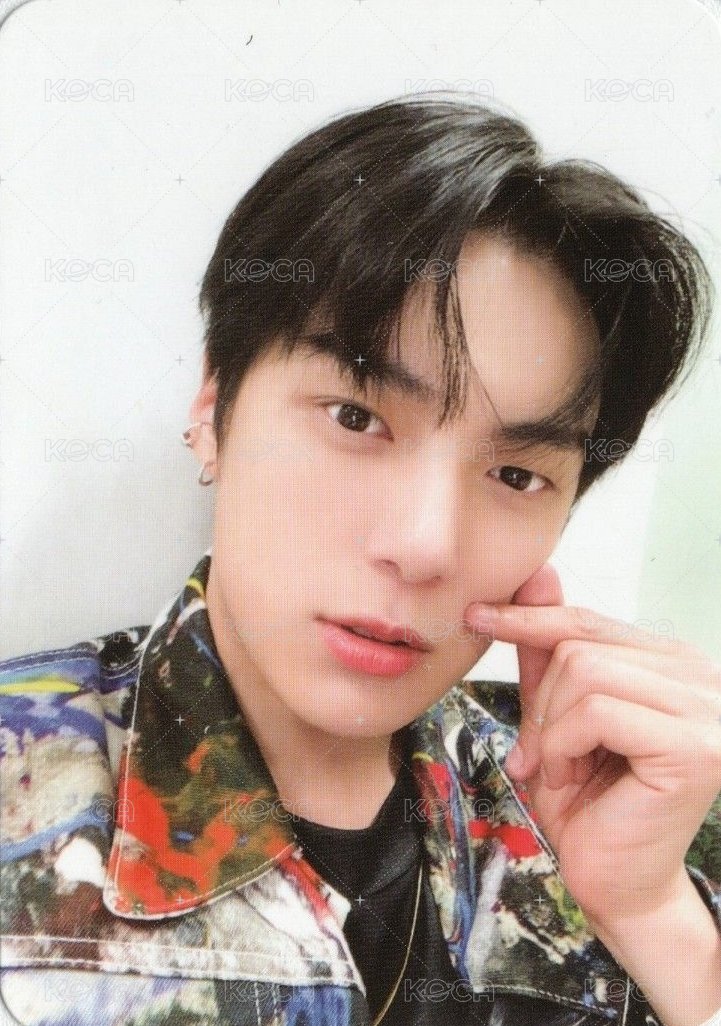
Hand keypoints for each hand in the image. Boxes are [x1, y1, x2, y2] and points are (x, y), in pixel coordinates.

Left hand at [463, 564, 720, 930]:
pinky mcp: (696, 746)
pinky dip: (563, 746)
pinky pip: (596, 712)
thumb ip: (548, 651)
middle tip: (540, 753)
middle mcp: (701, 676)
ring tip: (561, 768)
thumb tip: (538, 575)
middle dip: (542, 702)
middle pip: (581, 645)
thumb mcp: (554, 714)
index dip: (531, 619)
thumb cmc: (588, 802)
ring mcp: (706, 709)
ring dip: (551, 728)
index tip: (478, 614)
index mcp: (672, 664)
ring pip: (585, 672)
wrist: (615, 883)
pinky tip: (573, 778)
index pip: (590, 621)